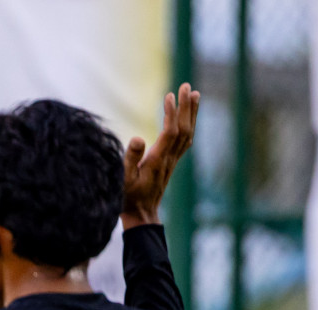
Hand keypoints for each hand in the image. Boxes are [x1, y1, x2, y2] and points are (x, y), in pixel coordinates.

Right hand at [121, 82, 199, 229]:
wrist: (141, 214)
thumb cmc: (128, 198)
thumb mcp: (123, 179)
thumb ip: (130, 158)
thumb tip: (138, 137)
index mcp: (157, 160)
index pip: (170, 132)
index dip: (172, 113)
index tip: (170, 95)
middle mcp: (169, 159)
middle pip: (183, 129)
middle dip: (186, 107)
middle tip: (187, 86)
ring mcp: (172, 161)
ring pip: (187, 134)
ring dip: (191, 114)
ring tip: (194, 94)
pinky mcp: (171, 163)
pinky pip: (185, 141)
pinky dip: (188, 125)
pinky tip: (188, 117)